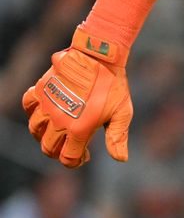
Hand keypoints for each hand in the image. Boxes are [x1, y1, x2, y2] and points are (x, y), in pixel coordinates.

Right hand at [22, 35, 131, 167]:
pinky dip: (32, 111)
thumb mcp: (122, 112)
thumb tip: (120, 159)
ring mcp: (47, 104)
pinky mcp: (41, 89)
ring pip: (35, 129)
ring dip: (43, 135)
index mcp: (79, 130)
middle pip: (48, 147)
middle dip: (57, 152)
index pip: (68, 157)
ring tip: (57, 132)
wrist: (100, 56)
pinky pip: (28, 104)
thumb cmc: (114, 85)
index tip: (84, 156)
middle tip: (70, 146)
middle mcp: (58, 120)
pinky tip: (44, 111)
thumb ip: (117, 138)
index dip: (75, 161)